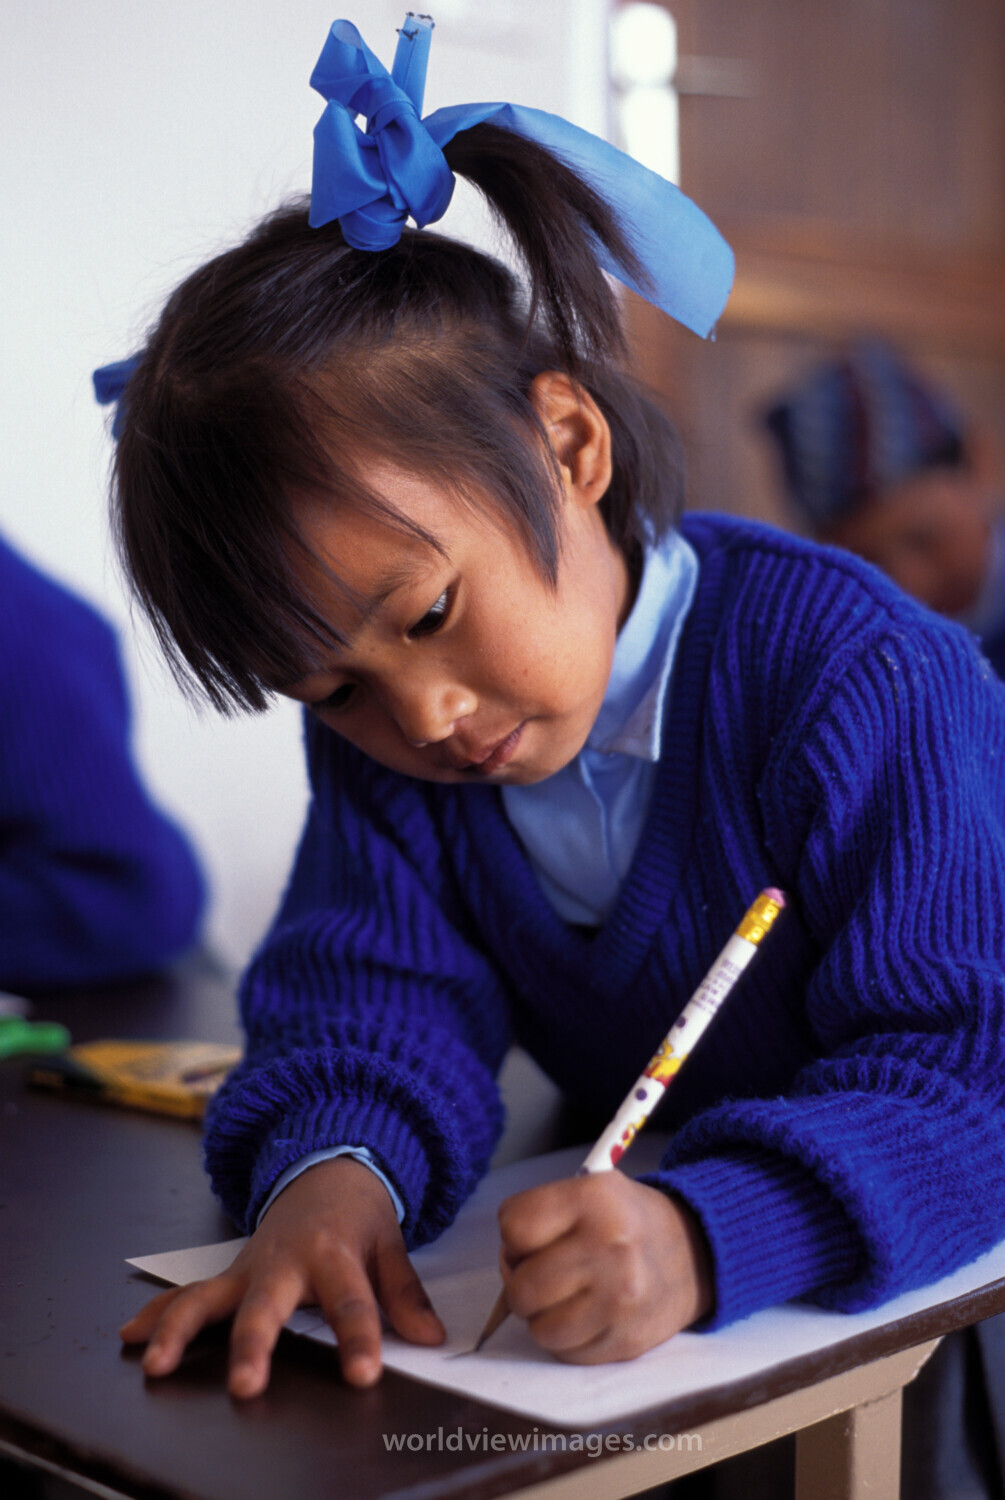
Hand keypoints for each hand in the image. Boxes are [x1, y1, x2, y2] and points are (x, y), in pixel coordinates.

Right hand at [120, 1156, 443, 1396]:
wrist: (325, 1170)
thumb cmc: (357, 1215)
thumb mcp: (390, 1245)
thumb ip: (405, 1293)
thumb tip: (431, 1336)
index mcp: (334, 1253)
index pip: (350, 1302)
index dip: (357, 1339)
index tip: (362, 1375)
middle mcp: (284, 1261)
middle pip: (266, 1306)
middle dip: (252, 1345)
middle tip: (244, 1385)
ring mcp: (249, 1268)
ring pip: (208, 1298)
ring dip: (180, 1330)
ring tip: (158, 1366)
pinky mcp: (229, 1275)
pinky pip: (188, 1293)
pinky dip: (157, 1314)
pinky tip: (129, 1336)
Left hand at [496, 1173, 711, 1362]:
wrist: (694, 1253)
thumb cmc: (625, 1222)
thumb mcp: (589, 1191)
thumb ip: (541, 1217)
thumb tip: (506, 1266)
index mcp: (594, 1199)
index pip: (514, 1227)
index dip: (514, 1237)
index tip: (531, 1239)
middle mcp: (610, 1248)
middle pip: (522, 1287)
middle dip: (523, 1283)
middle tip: (546, 1273)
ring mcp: (620, 1300)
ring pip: (538, 1328)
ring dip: (544, 1316)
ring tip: (568, 1295)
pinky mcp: (626, 1341)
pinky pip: (565, 1353)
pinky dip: (567, 1338)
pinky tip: (588, 1314)